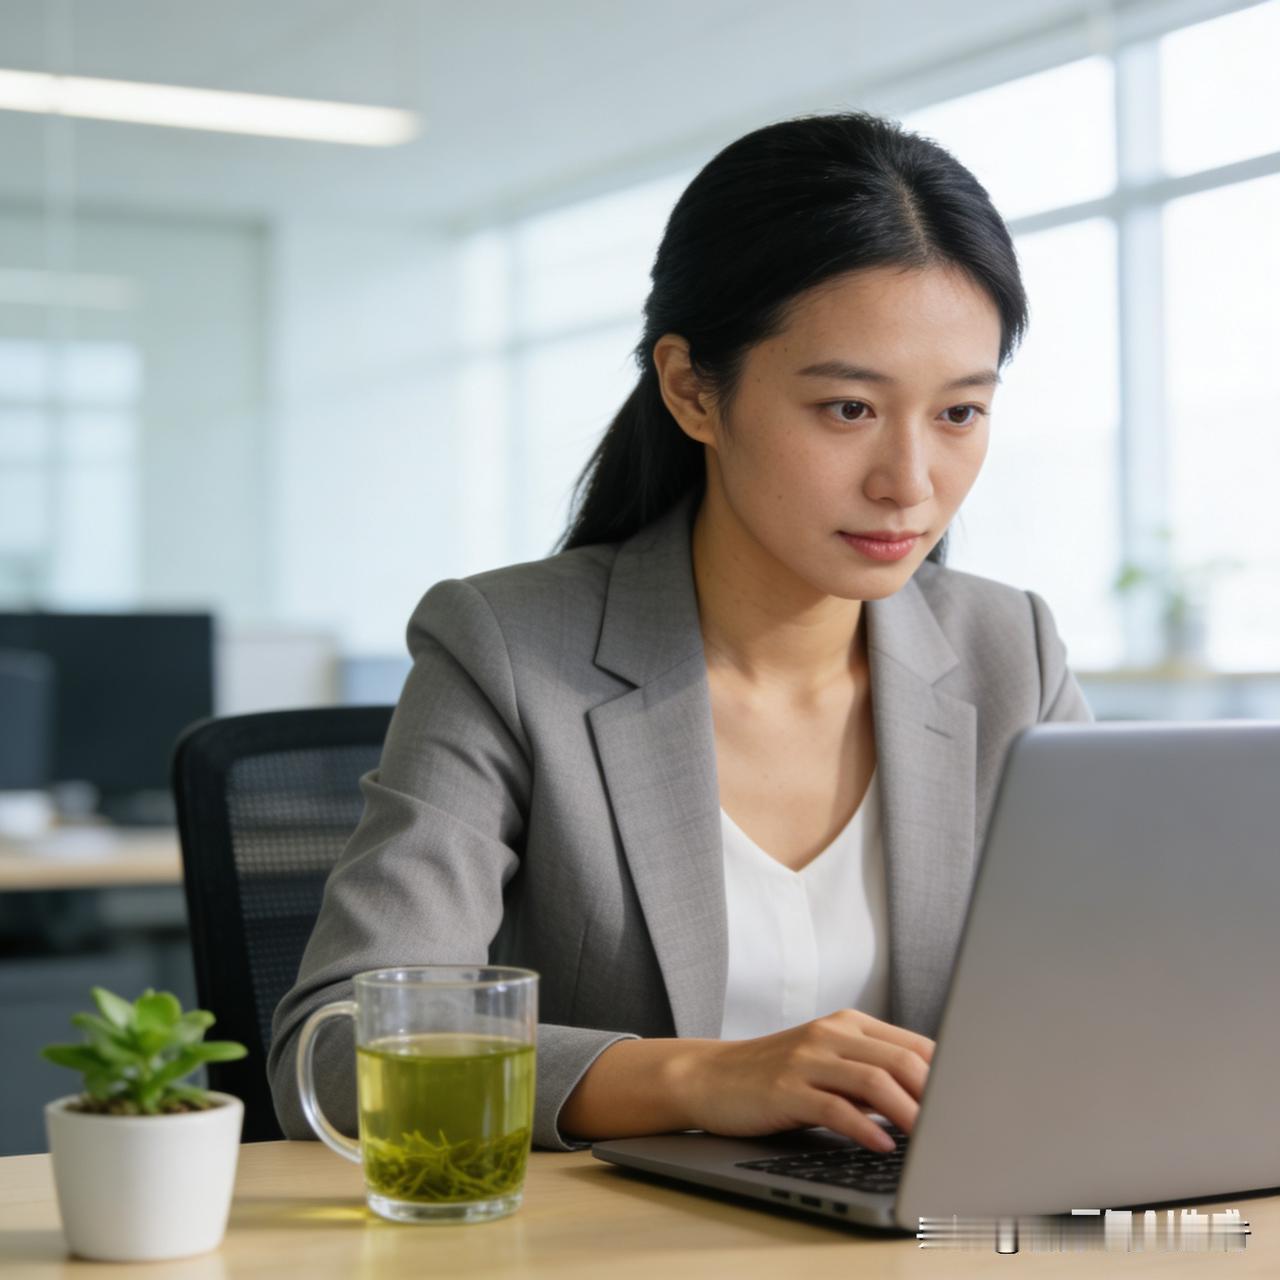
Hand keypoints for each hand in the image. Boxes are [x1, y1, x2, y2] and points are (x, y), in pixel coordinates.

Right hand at [680, 1008, 933, 1151]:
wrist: (709, 1076)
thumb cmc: (774, 1076)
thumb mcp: (826, 1063)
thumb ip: (869, 1073)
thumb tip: (929, 1102)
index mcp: (847, 1024)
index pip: (913, 1044)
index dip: (948, 1075)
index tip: (970, 1104)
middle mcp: (830, 1034)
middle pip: (900, 1059)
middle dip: (935, 1096)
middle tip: (957, 1127)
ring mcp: (806, 1058)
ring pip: (873, 1079)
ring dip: (908, 1113)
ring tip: (930, 1140)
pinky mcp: (785, 1088)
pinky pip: (835, 1107)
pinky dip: (864, 1128)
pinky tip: (881, 1146)